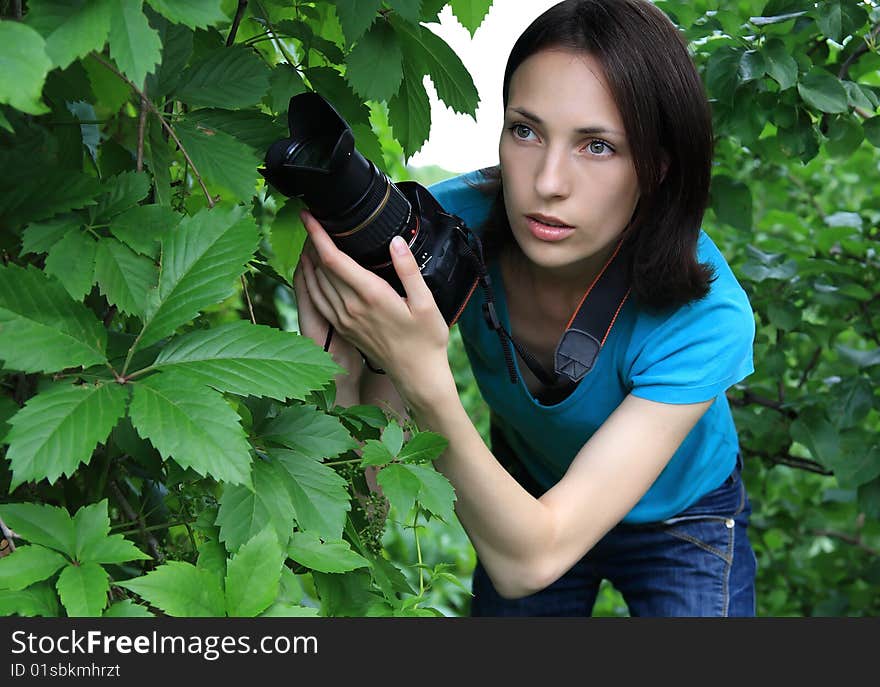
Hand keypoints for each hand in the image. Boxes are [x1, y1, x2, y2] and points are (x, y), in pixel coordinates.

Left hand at [298, 210, 453, 406]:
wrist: (417, 375)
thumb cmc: (426, 340)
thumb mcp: (426, 302)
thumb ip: (409, 269)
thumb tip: (396, 241)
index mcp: (370, 295)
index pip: (333, 258)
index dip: (317, 234)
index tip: (308, 215)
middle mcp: (351, 307)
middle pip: (319, 267)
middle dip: (311, 241)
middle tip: (311, 219)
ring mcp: (344, 319)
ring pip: (315, 283)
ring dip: (308, 260)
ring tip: (309, 239)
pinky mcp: (343, 328)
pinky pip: (318, 300)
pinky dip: (310, 281)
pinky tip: (312, 272)